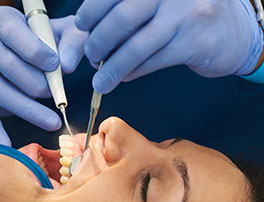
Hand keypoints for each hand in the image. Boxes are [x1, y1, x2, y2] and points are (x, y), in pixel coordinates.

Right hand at [0, 7, 87, 144]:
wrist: (4, 47)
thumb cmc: (35, 42)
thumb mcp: (56, 32)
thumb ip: (69, 40)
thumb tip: (66, 66)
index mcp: (1, 19)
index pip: (17, 35)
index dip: (39, 54)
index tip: (57, 67)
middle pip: (8, 67)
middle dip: (37, 86)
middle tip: (56, 97)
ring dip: (27, 109)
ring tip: (50, 121)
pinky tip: (6, 144)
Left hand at [75, 0, 262, 93]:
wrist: (232, 31)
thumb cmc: (185, 16)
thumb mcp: (160, 3)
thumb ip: (130, 11)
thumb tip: (90, 33)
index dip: (92, 9)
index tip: (81, 24)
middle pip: (122, 19)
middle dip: (98, 42)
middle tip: (91, 57)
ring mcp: (187, 15)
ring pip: (137, 46)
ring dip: (112, 68)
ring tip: (101, 81)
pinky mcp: (196, 42)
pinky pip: (153, 62)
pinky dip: (133, 72)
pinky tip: (124, 76)